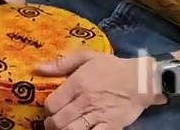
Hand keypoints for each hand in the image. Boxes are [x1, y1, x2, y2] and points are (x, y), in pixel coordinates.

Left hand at [36, 51, 164, 129]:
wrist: (141, 79)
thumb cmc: (112, 67)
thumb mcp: (86, 57)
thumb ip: (61, 63)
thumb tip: (38, 68)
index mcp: (77, 84)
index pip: (52, 104)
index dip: (48, 109)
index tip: (50, 109)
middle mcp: (85, 101)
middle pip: (59, 121)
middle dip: (52, 124)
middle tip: (53, 123)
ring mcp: (99, 115)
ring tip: (63, 129)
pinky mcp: (112, 126)